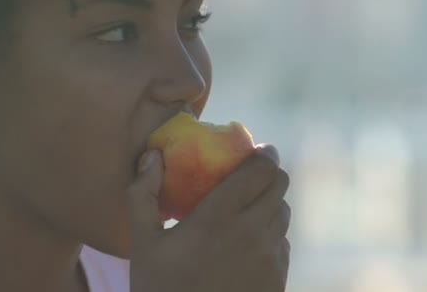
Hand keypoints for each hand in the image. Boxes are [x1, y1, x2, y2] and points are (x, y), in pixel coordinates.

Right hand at [127, 144, 290, 291]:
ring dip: (271, 201)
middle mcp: (253, 233)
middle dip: (270, 172)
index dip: (264, 154)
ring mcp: (270, 258)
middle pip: (280, 186)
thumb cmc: (160, 288)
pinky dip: (272, 232)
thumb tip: (152, 155)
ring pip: (284, 214)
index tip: (259, 149)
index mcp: (219, 217)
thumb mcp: (142, 243)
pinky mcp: (278, 279)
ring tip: (249, 206)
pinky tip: (249, 242)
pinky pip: (283, 243)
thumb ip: (142, 194)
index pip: (260, 170)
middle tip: (254, 172)